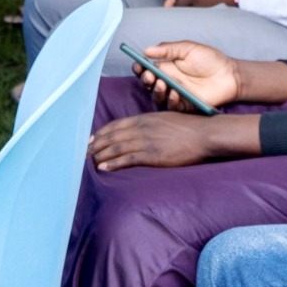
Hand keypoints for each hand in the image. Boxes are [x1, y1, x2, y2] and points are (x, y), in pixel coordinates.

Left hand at [87, 112, 217, 171]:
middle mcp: (141, 128)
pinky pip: (127, 159)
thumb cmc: (188, 128)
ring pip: (115, 147)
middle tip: (83, 154)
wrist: (204, 135)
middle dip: (95, 145)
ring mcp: (146, 141)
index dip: (101, 133)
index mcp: (144, 118)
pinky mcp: (152, 154)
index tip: (91, 140)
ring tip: (88, 162)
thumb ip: (150, 124)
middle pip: (111, 136)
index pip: (116, 125)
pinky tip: (103, 168)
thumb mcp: (165, 120)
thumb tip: (140, 131)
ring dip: (100, 155)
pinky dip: (113, 163)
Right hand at [133, 40, 243, 108]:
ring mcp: (176, 94)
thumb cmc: (210, 59)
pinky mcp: (185, 105)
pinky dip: (171, 101)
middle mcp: (168, 81)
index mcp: (167, 67)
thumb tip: (146, 50)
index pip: (147, 69)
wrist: (229, 74)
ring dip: (156, 91)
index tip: (138, 65)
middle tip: (150, 76)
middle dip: (146, 80)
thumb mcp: (188, 48)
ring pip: (158, 97)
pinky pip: (172, 107)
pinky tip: (175, 93)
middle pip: (149, 84)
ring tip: (162, 83)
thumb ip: (167, 49)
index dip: (139, 68)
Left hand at [169, 0, 247, 8]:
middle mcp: (199, 0)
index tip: (166, 5)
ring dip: (188, 2)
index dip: (172, 2)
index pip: (180, 0)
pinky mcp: (213, 5)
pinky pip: (201, 4)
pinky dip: (197, 1)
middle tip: (173, 1)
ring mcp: (206, 4)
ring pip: (193, 4)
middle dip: (178, 2)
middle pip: (185, 4)